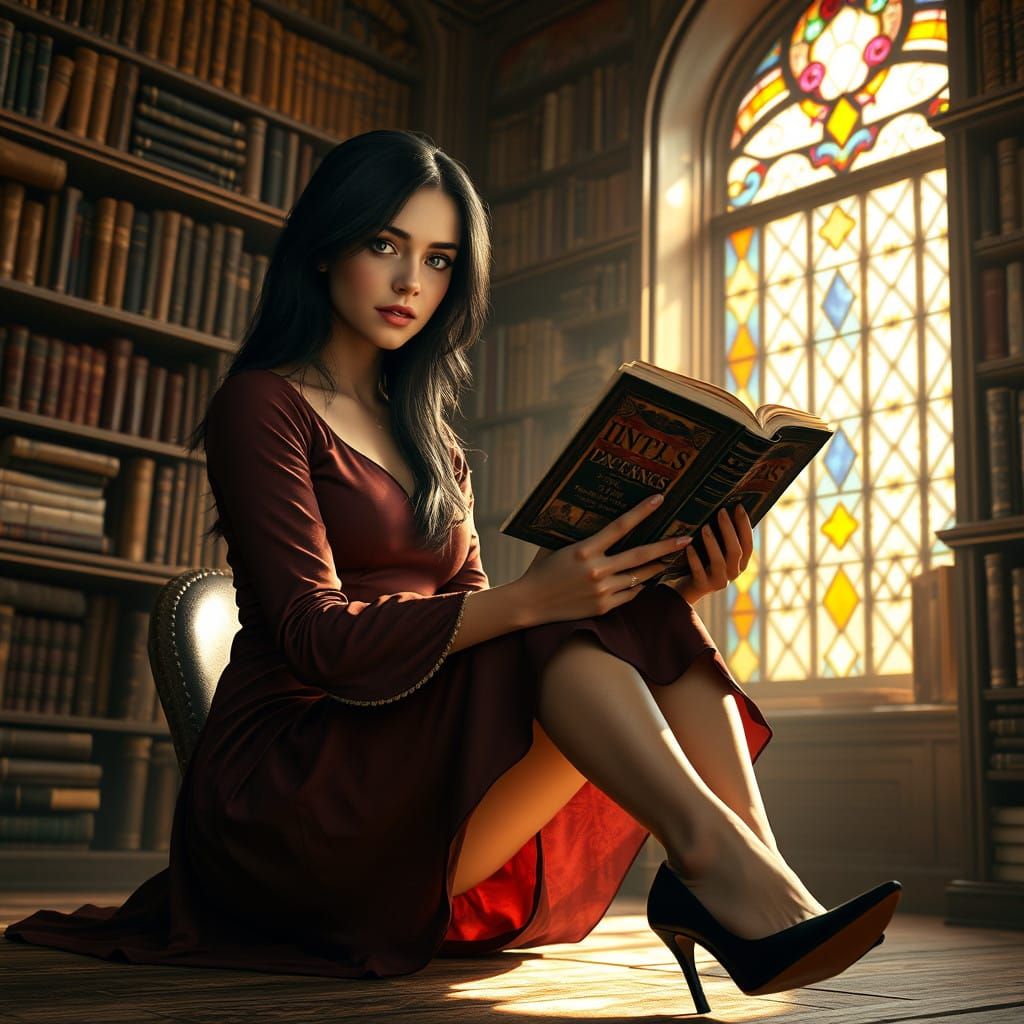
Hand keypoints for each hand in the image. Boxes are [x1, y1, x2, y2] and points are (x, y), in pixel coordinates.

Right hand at [519, 495, 693, 621]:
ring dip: (658, 566)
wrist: (529, 603)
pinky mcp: (604, 606)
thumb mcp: (557, 546)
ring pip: (640, 576)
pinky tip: (647, 579)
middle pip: (641, 555)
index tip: (660, 499)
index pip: (620, 527)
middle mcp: (596, 570)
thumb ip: (579, 536)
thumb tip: (595, 517)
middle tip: (687, 537)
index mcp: (584, 550)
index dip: (642, 512)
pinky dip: (640, 585)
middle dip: (667, 546)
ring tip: (672, 558)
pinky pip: (631, 593)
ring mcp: (602, 590)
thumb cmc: (541, 570)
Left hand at [673, 504, 751, 605]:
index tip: (739, 507)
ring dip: (712, 543)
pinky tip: (688, 547)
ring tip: (705, 527)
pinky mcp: (703, 586)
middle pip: (735, 551)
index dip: (745, 526)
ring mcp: (719, 581)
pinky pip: (699, 572)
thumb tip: (728, 506)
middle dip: (729, 530)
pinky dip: (694, 559)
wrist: (689, 587)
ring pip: (719, 561)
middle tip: (721, 512)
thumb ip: (726, 535)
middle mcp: (734, 572)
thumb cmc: (706, 561)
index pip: (748, 543)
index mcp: (741, 562)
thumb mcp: (719, 549)